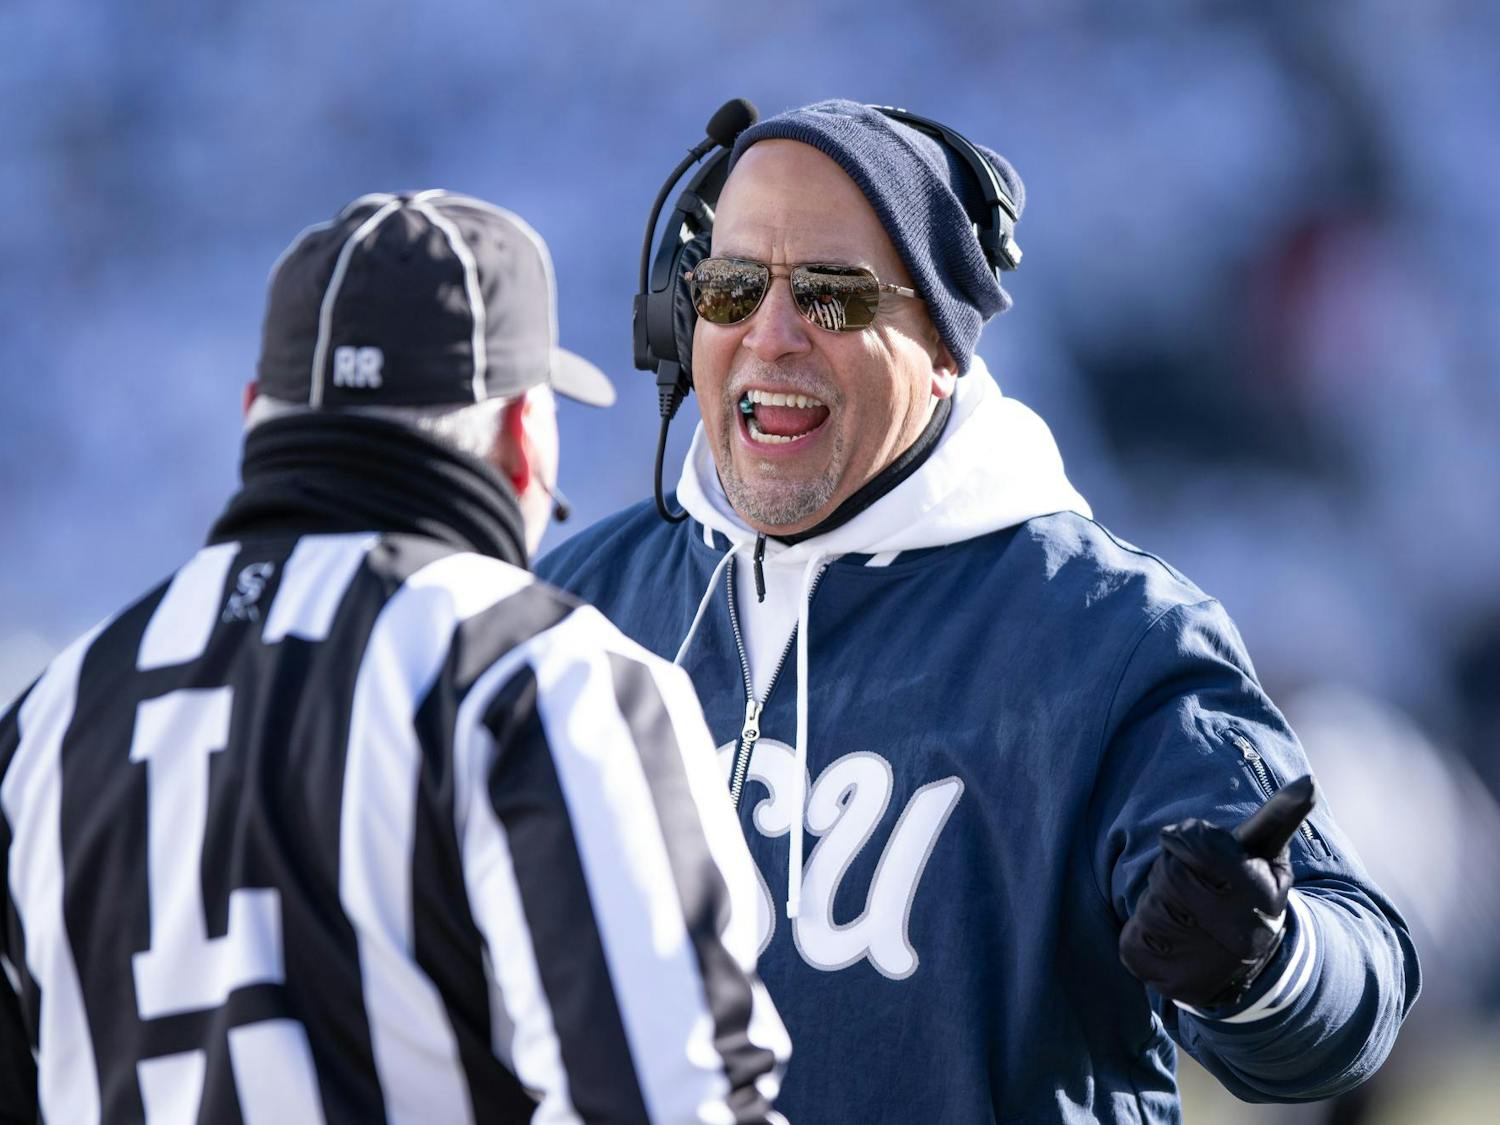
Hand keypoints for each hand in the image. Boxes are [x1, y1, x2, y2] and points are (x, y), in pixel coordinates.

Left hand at [1119, 776, 1316, 1008]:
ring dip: (1158, 904)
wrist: (1252, 967)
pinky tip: (1173, 941)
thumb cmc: (1252, 889)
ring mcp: (1206, 962)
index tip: (1194, 844)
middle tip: (1196, 885)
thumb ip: (1281, 814)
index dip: (1187, 838)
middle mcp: (1237, 932)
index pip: (1196, 842)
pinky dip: (1142, 935)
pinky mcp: (1173, 984)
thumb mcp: (1269, 852)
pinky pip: (1131, 941)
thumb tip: (1308, 780)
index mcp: (1261, 892)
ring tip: (1188, 915)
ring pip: (1149, 907)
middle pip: (1168, 873)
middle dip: (1173, 871)